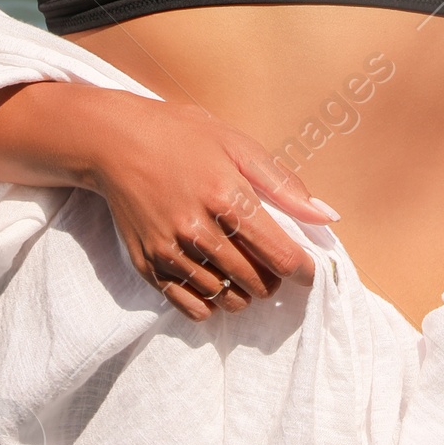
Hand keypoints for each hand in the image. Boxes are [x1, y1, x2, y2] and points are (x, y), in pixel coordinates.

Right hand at [80, 93, 333, 320]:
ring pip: (226, 298)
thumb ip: (284, 185)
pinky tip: (215, 281)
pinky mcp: (148, 265)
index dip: (304, 270)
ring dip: (244, 291)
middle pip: (256, 282)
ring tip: (242, 269)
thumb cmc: (183, 137)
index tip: (309, 270)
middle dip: (273, 279)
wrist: (116, 141)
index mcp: (226, 197)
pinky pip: (191, 306)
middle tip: (269, 261)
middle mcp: (197, 230)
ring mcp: (170, 251)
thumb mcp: (238, 145)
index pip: (281, 256)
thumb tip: (327, 216)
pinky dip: (211, 302)